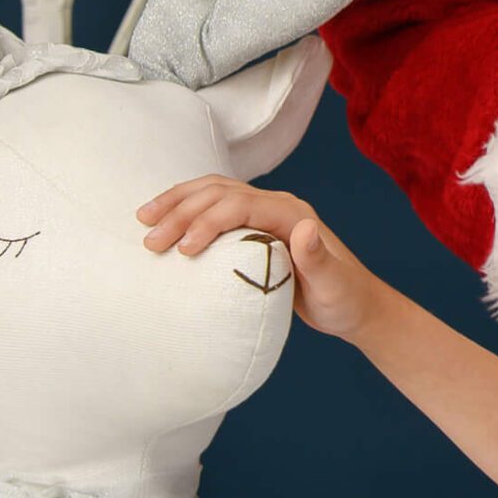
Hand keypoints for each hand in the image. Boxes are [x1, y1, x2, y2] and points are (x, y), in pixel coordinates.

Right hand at [139, 176, 389, 339]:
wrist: (353, 304)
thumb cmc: (344, 300)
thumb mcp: (334, 286)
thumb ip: (318, 259)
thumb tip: (303, 228)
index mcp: (293, 214)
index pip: (241, 204)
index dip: (209, 221)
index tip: (182, 250)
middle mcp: (278, 205)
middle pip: (222, 193)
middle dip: (183, 211)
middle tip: (150, 241)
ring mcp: (265, 213)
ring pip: (214, 192)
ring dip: (178, 202)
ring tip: (144, 220)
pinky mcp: (253, 226)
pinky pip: (215, 207)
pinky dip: (187, 209)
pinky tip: (163, 220)